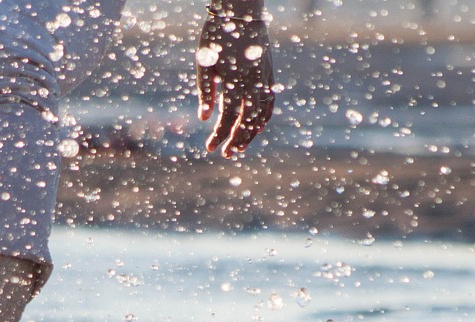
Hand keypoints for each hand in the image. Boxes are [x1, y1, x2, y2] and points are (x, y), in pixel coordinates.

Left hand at [196, 14, 275, 156]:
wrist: (241, 13)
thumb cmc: (217, 36)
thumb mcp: (204, 62)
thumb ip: (206, 91)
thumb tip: (204, 118)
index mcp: (235, 79)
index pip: (228, 116)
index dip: (219, 134)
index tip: (210, 147)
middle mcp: (253, 81)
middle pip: (247, 120)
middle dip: (236, 140)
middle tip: (225, 154)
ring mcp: (264, 78)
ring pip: (262, 114)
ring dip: (251, 133)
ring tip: (239, 146)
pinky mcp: (269, 75)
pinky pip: (270, 102)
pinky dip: (263, 118)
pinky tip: (255, 129)